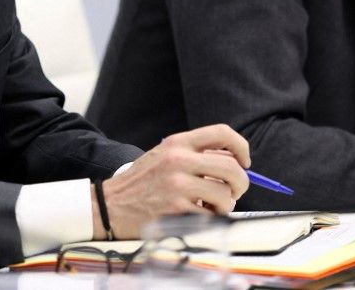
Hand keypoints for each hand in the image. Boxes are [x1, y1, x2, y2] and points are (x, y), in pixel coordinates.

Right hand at [92, 124, 249, 239]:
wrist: (109, 205)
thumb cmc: (142, 182)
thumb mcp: (165, 156)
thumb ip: (196, 155)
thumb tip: (235, 162)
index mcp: (177, 143)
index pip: (222, 133)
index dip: (241, 147)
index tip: (244, 162)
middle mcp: (178, 160)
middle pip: (231, 168)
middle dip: (241, 183)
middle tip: (235, 192)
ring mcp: (177, 185)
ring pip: (225, 195)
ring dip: (225, 205)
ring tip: (211, 207)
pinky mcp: (176, 210)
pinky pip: (211, 216)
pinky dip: (210, 220)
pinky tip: (197, 217)